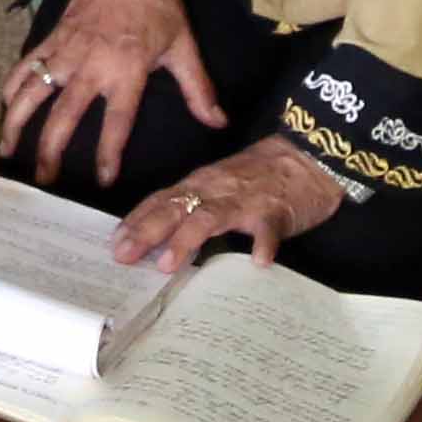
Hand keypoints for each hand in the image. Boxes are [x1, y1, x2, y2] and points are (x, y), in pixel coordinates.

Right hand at [0, 0, 223, 189]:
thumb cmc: (157, 4)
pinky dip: (12, 86)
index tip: (101, 180)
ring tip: (7, 150)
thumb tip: (219, 122)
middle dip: (50, 151)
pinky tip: (5, 107)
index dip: (107, 153)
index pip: (115, 122)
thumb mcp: (183, 45)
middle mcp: (91, 66)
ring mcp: (65, 52)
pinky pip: (25, 66)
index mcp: (127, 71)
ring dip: (17, 123)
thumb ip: (198, 88)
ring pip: (33, 93)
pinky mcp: (51, 38)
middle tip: (43, 180)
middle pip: (64, 116)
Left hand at [115, 138, 348, 271]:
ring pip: (211, 216)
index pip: (161, 201)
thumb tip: (158, 236)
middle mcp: (216, 189)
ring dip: (187, 239)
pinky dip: (264, 243)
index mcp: (200, 184)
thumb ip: (192, 207)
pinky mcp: (277, 211)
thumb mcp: (219, 187)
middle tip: (123, 256)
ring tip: (168, 264)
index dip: (136, 221)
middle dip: (146, 231)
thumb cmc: (259, 177)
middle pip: (176, 208)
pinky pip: (269, 228)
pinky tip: (258, 261)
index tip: (114, 243)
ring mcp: (246, 199)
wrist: (308, 157)